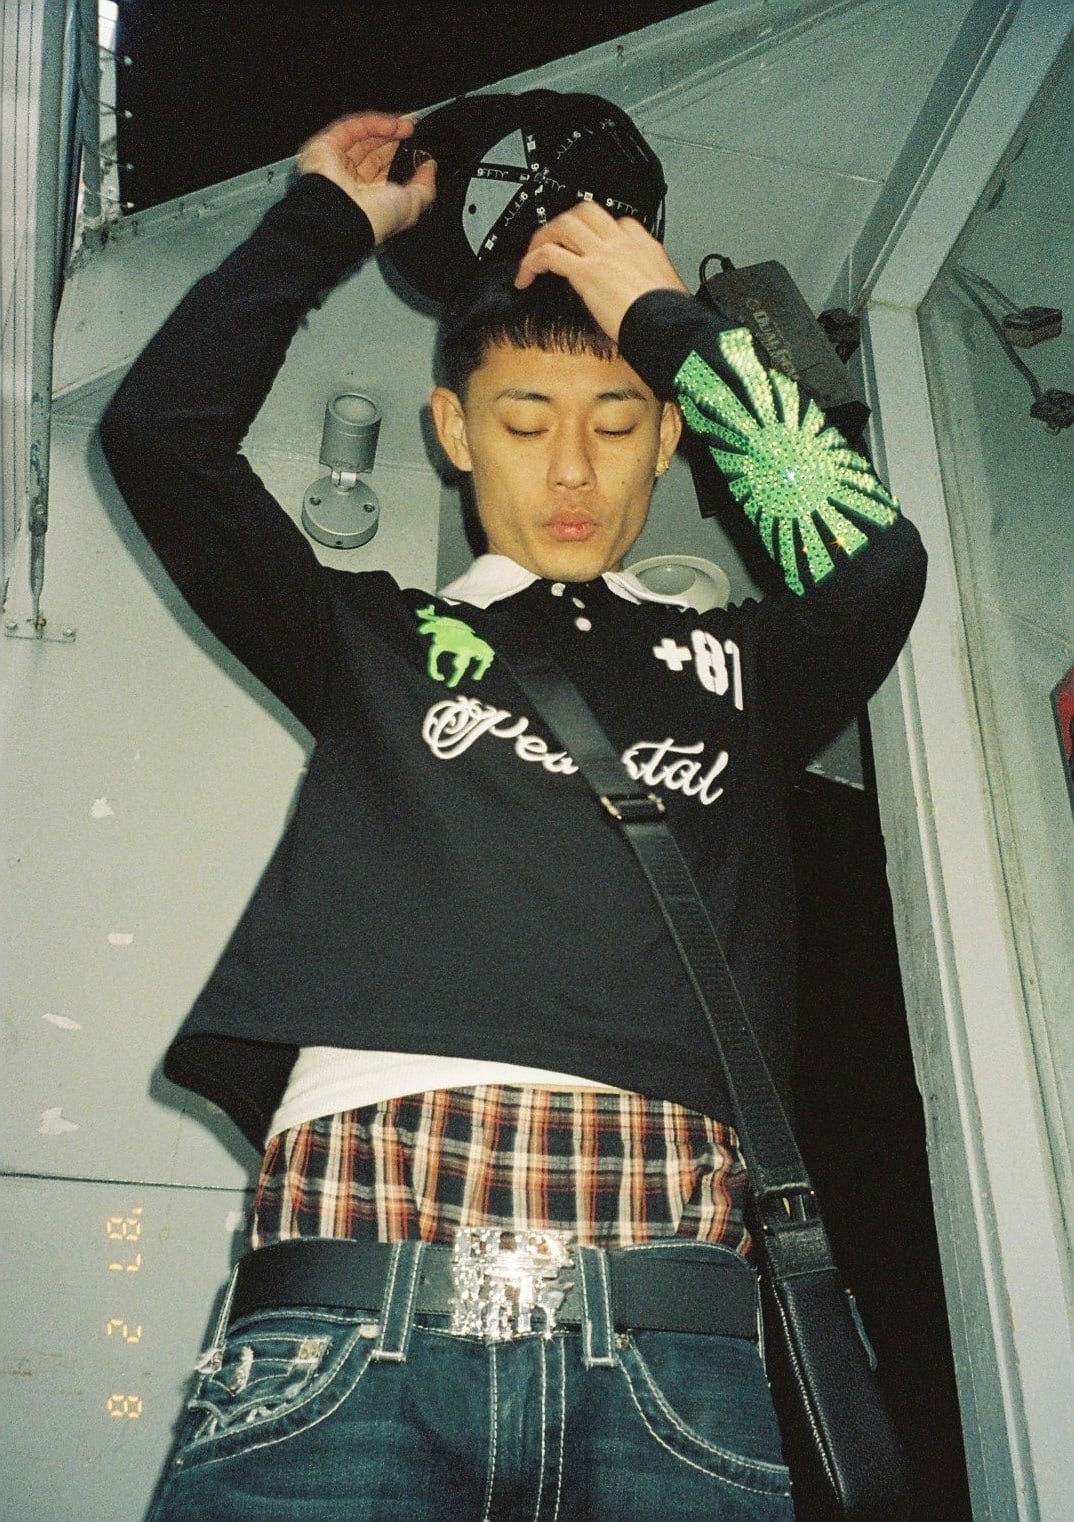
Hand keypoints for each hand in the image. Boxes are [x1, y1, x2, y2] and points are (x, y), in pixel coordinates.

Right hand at [296, 112, 435, 243]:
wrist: (344, 214)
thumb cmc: (374, 218)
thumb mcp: (412, 205)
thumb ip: (425, 187)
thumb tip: (431, 168)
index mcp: (370, 200)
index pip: (386, 171)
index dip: (402, 157)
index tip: (418, 148)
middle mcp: (353, 182)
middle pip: (375, 152)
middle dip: (395, 141)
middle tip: (411, 132)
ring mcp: (338, 163)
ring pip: (363, 138)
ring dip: (386, 129)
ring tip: (406, 127)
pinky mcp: (326, 147)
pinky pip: (351, 128)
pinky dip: (372, 124)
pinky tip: (391, 125)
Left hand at [514, 203, 687, 342]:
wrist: (669, 327)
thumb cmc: (671, 318)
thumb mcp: (665, 292)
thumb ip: (648, 286)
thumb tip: (639, 297)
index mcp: (645, 247)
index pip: (619, 223)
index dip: (599, 230)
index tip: (590, 244)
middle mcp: (623, 243)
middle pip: (587, 211)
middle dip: (565, 223)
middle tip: (553, 240)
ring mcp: (603, 254)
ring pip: (565, 224)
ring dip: (544, 236)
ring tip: (533, 255)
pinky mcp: (586, 272)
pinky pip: (548, 255)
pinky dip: (530, 263)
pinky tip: (525, 278)